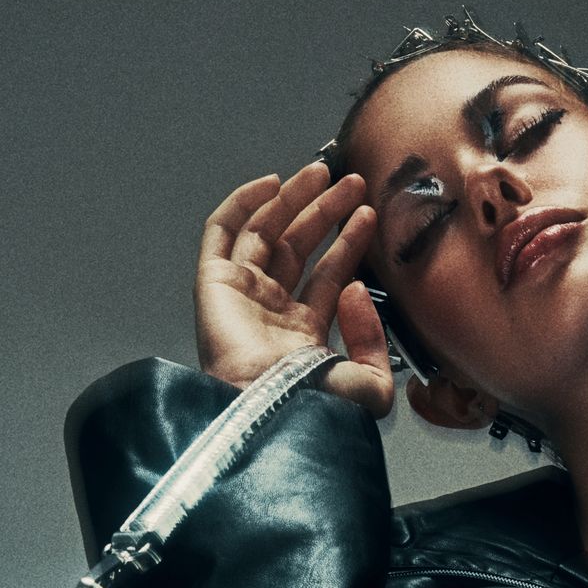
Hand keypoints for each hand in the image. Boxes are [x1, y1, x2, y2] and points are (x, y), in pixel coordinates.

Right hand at [194, 162, 395, 413]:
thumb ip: (374, 339)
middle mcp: (269, 314)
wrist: (274, 416)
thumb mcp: (371, 384)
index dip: (349, 243)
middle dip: (324, 211)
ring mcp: (241, 297)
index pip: (327, 277)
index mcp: (302, 338)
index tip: (369, 215)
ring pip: (264, 233)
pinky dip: (242, 204)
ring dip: (293, 199)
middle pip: (297, 247)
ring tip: (323, 172)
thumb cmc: (317, 412)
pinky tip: (272, 183)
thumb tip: (356, 289)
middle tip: (350, 183)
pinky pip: (221, 234)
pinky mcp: (214, 285)